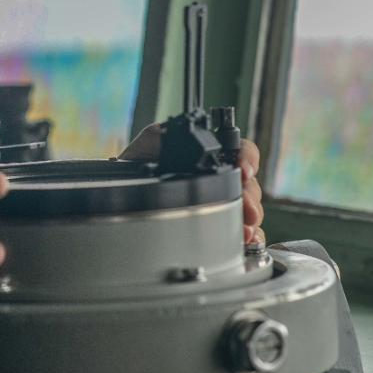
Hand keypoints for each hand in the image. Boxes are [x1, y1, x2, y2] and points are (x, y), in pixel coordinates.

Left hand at [120, 123, 264, 244]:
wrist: (122, 191)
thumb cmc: (138, 163)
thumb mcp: (151, 141)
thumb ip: (163, 133)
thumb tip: (169, 132)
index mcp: (212, 154)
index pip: (242, 151)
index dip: (248, 159)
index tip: (244, 171)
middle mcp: (223, 177)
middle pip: (250, 184)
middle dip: (250, 198)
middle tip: (246, 208)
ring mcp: (222, 202)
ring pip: (250, 209)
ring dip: (249, 220)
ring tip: (243, 229)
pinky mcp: (218, 225)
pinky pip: (242, 232)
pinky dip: (249, 238)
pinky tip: (245, 241)